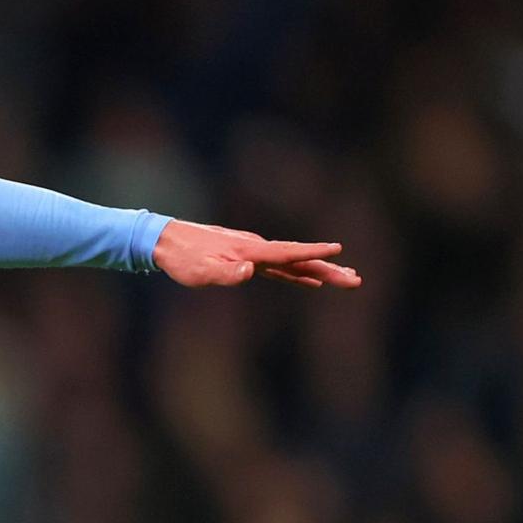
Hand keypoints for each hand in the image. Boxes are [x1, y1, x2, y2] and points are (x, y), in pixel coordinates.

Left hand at [152, 220, 359, 288]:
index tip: (339, 251)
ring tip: (346, 279)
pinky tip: (310, 280)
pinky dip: (297, 274)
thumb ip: (225, 273)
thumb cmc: (183, 259)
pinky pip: (279, 269)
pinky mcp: (247, 260)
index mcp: (251, 251)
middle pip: (300, 260)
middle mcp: (257, 250)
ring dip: (320, 272)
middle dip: (329, 270)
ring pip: (294, 264)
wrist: (167, 242)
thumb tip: (250, 272)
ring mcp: (254, 254)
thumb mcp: (201, 271)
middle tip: (356, 280)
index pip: (289, 253)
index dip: (313, 254)